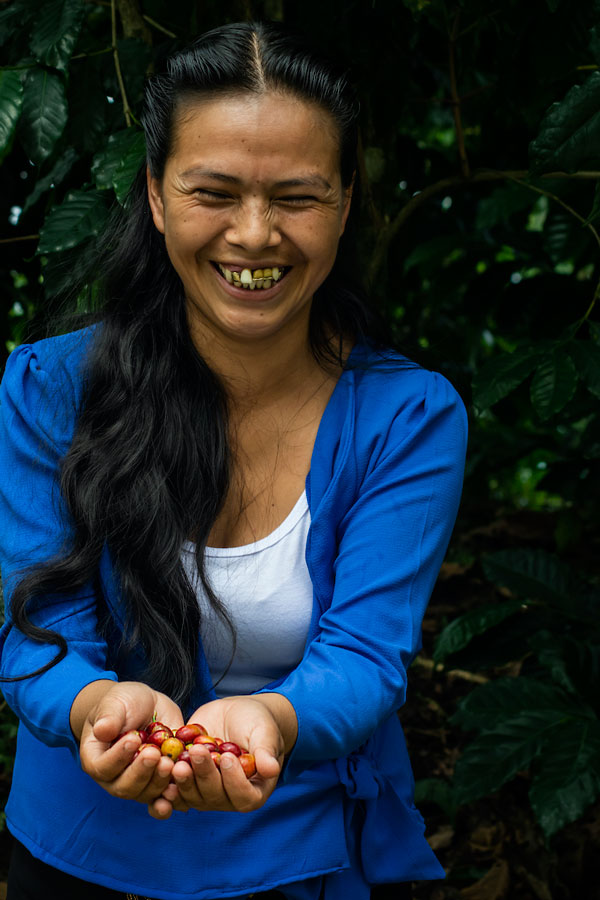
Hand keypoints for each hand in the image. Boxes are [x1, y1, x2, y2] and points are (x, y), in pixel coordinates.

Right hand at [75, 680, 184, 819]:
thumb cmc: (124, 703)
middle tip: (155, 753)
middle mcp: (114, 777)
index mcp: (96, 759)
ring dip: (158, 781)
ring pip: (146, 793)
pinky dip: (173, 794)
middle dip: (141, 771)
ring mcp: (137, 783)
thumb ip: (109, 717)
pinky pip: (164, 796)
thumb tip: (101, 730)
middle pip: (125, 786)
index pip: (102, 767)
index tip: (134, 739)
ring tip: (170, 762)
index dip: (117, 757)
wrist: (146, 707)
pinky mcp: (157, 782)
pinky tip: (180, 783)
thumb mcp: (115, 703)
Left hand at [162, 694, 295, 813]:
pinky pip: (176, 790)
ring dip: (184, 780)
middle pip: (214, 796)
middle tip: (196, 752)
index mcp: (254, 790)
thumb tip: (271, 769)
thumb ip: (266, 751)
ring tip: (177, 761)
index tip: (228, 757)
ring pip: (193, 796)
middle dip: (204, 774)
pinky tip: (160, 771)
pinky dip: (167, 784)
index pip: (244, 797)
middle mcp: (229, 797)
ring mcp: (207, 792)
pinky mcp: (189, 782)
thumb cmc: (257, 723)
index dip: (234, 782)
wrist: (236, 714)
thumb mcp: (264, 732)